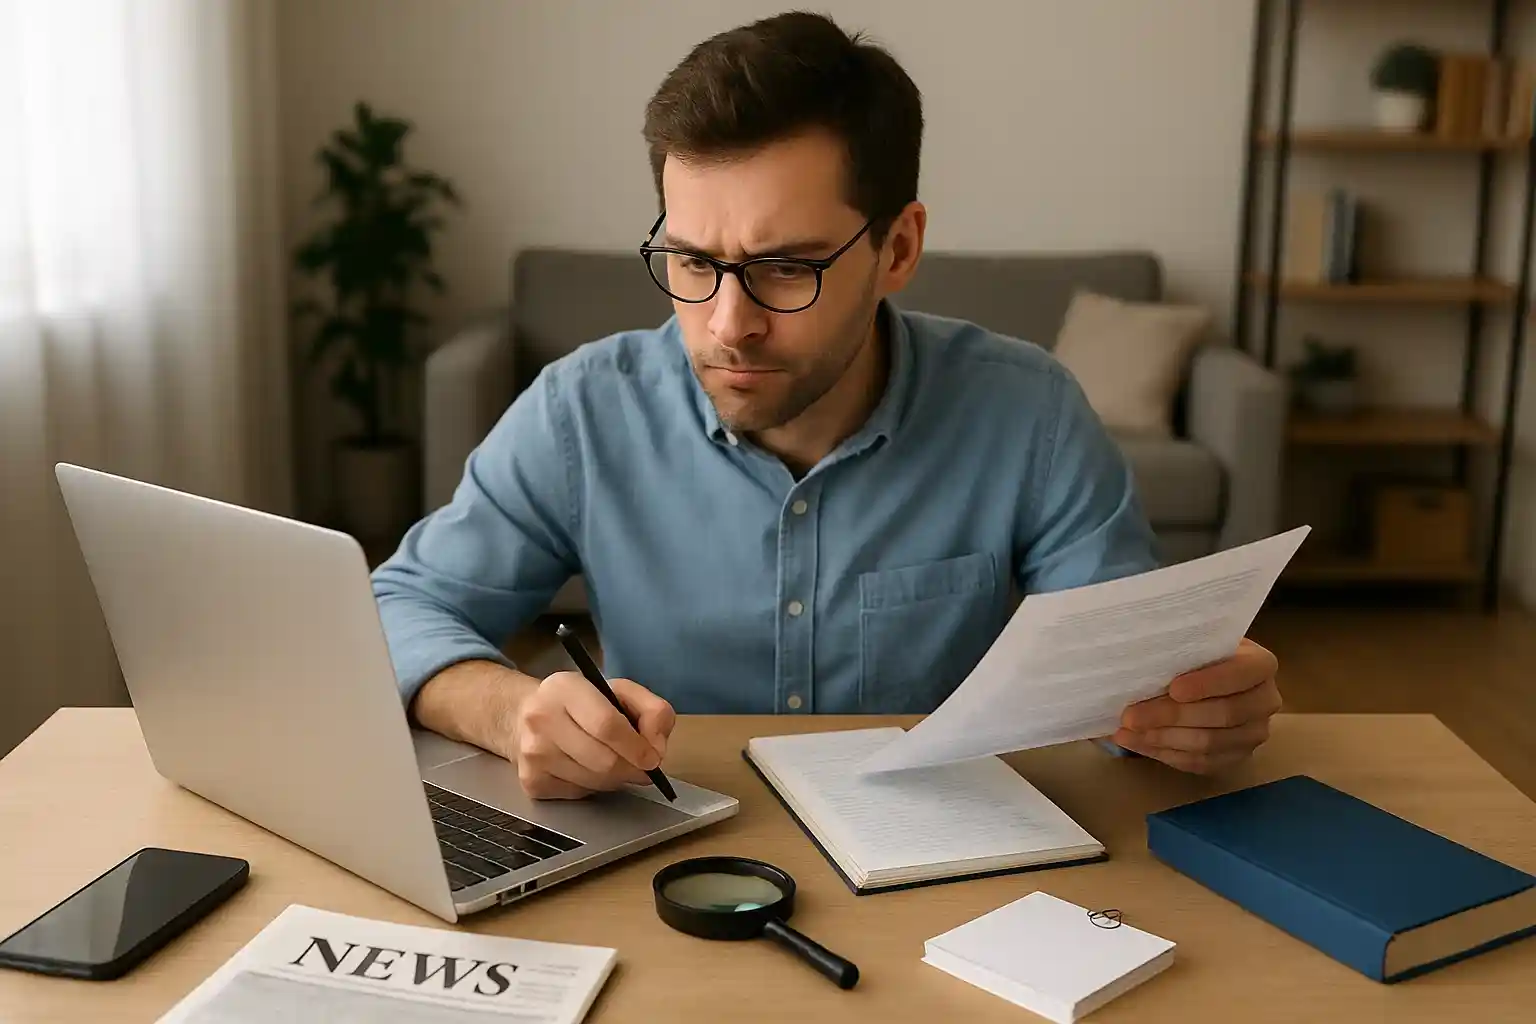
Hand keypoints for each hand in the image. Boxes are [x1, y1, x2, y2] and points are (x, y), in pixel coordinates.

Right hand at [513, 671, 676, 798]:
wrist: (523, 717)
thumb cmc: (579, 703)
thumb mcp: (620, 691)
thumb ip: (652, 710)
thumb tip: (656, 747)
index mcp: (565, 688)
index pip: (607, 725)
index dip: (636, 747)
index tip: (653, 758)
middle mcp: (541, 719)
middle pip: (603, 761)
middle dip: (631, 768)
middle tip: (640, 766)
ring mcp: (533, 753)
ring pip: (594, 782)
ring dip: (615, 779)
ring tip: (613, 762)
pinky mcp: (531, 781)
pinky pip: (579, 793)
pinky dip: (594, 787)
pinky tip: (588, 769)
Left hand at [1111, 638, 1280, 773]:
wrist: (1212, 677)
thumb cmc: (1199, 653)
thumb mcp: (1197, 642)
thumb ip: (1182, 650)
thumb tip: (1139, 666)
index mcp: (1261, 665)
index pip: (1240, 675)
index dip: (1208, 683)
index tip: (1174, 689)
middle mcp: (1266, 701)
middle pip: (1222, 714)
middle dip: (1171, 716)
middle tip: (1131, 715)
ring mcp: (1254, 734)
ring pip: (1208, 743)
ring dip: (1162, 738)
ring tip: (1126, 731)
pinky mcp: (1237, 757)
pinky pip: (1201, 763)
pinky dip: (1165, 754)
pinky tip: (1138, 742)